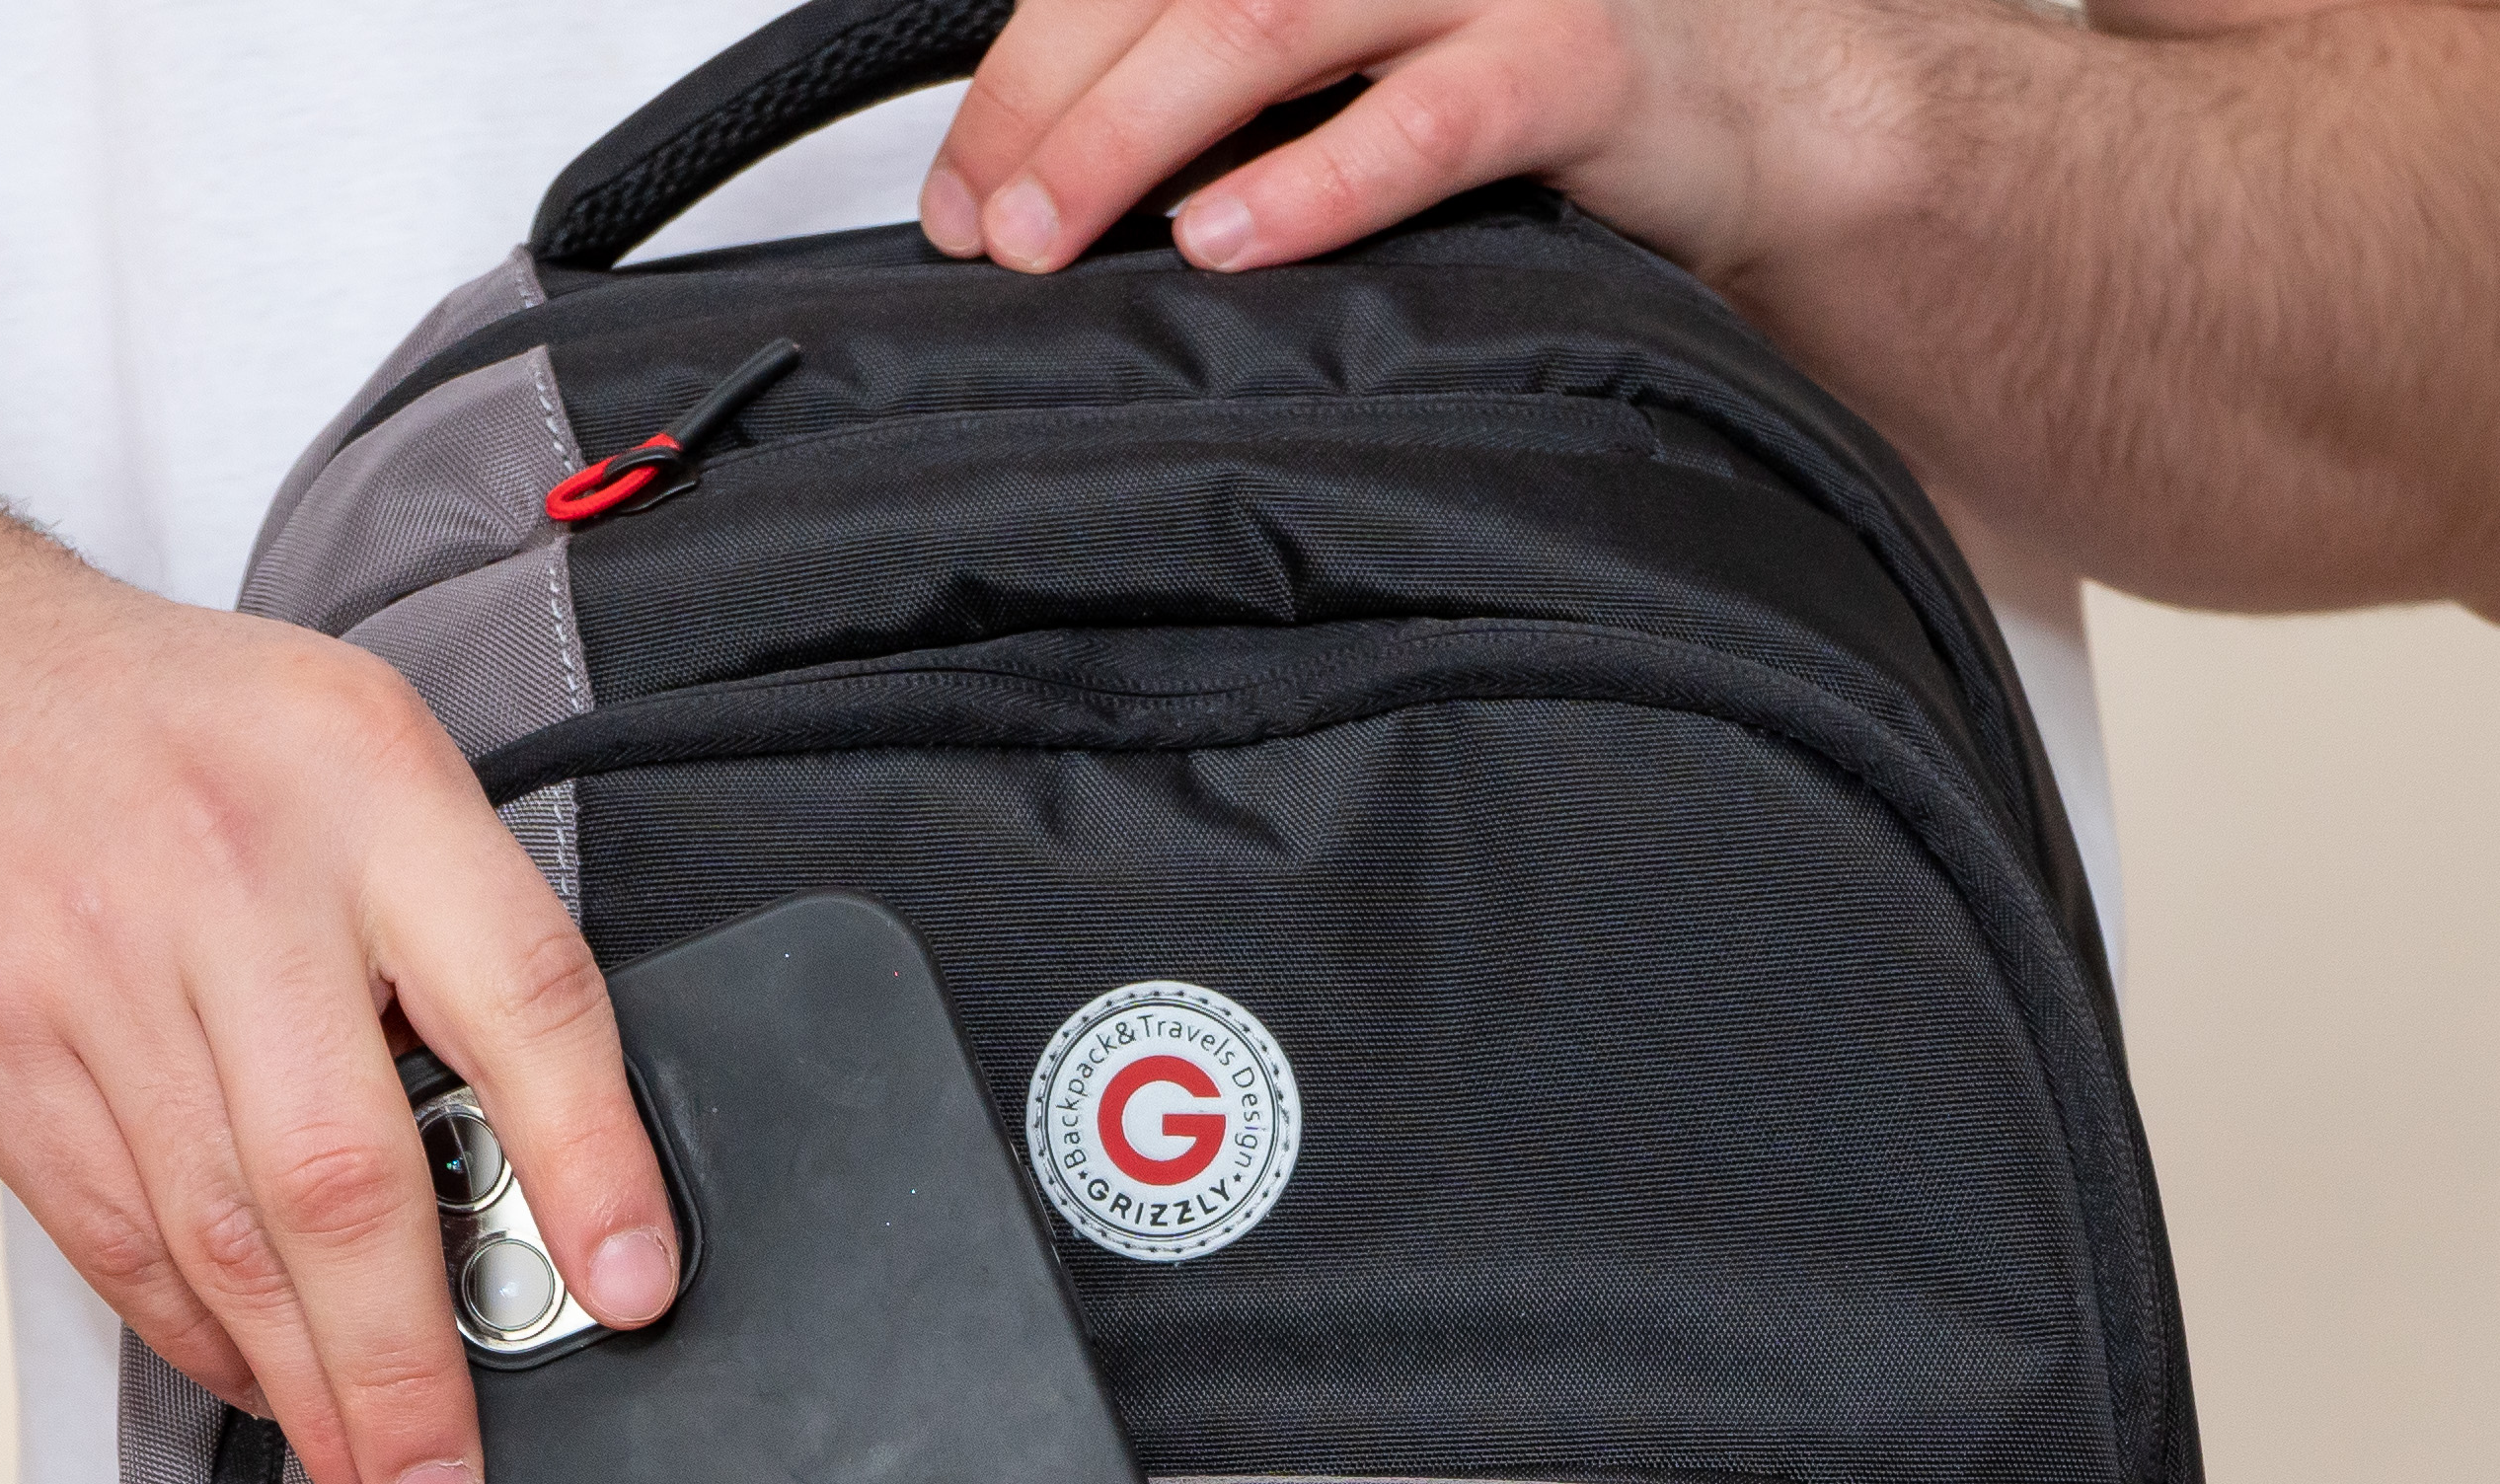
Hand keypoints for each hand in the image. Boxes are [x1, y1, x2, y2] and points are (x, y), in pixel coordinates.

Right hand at [0, 482, 679, 1483]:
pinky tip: (265, 1392)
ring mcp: (96, 971)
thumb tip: (562, 1176)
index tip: (631, 1294)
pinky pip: (118, 1238)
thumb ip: (464, 937)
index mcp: (365, 787)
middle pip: (338, 1173)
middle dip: (404, 1369)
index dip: (591, 1161)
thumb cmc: (195, 739)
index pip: (521, 994)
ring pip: (219, 1238)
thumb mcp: (368, 764)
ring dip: (308, 1395)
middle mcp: (230, 882)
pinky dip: (200, 1340)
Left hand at [918, 0, 1920, 291]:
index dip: (1028, 63)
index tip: (958, 184)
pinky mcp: (1572, 64)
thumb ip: (1232, 87)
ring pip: (1266, 22)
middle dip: (1052, 103)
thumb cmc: (1527, 90)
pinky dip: (1315, 180)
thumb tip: (1061, 181)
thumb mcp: (1353, 64)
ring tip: (1052, 233)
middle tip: (983, 224)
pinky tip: (1224, 238)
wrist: (1748, 118)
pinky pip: (1428, 119)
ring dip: (1135, 136)